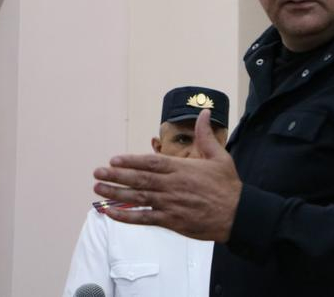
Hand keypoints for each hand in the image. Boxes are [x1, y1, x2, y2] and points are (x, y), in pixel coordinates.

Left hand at [93, 110, 241, 241]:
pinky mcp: (170, 220)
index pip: (151, 162)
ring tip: (98, 189)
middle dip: (116, 176)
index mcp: (182, 169)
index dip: (131, 161)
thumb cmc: (227, 185)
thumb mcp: (219, 156)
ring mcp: (170, 204)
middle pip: (139, 179)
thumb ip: (206, 135)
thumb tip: (204, 112)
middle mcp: (172, 185)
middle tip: (97, 173)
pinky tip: (111, 212)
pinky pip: (144, 218)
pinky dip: (126, 216)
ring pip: (137, 198)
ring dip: (115, 193)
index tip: (114, 160)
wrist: (236, 214)